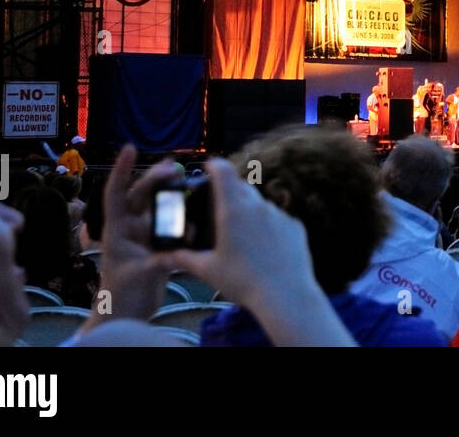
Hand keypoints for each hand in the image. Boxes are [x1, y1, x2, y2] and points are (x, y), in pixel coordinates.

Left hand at [82, 144, 181, 328]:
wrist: (126, 314)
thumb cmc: (122, 295)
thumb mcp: (139, 276)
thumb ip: (159, 261)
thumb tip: (180, 249)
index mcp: (118, 230)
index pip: (116, 193)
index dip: (121, 170)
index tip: (131, 148)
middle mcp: (131, 228)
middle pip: (141, 194)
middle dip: (155, 177)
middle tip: (175, 167)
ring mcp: (145, 236)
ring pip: (158, 205)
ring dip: (170, 191)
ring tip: (184, 176)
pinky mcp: (158, 246)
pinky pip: (171, 223)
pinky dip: (182, 215)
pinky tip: (194, 210)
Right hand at [166, 159, 355, 345]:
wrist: (285, 294)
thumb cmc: (242, 280)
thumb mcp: (207, 270)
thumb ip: (184, 258)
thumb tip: (163, 256)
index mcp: (233, 209)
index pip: (223, 172)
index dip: (215, 165)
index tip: (209, 167)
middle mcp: (258, 205)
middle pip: (241, 186)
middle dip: (229, 190)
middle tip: (218, 206)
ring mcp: (279, 214)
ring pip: (260, 204)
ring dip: (249, 210)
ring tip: (241, 234)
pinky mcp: (295, 226)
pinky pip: (278, 219)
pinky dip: (268, 226)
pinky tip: (264, 247)